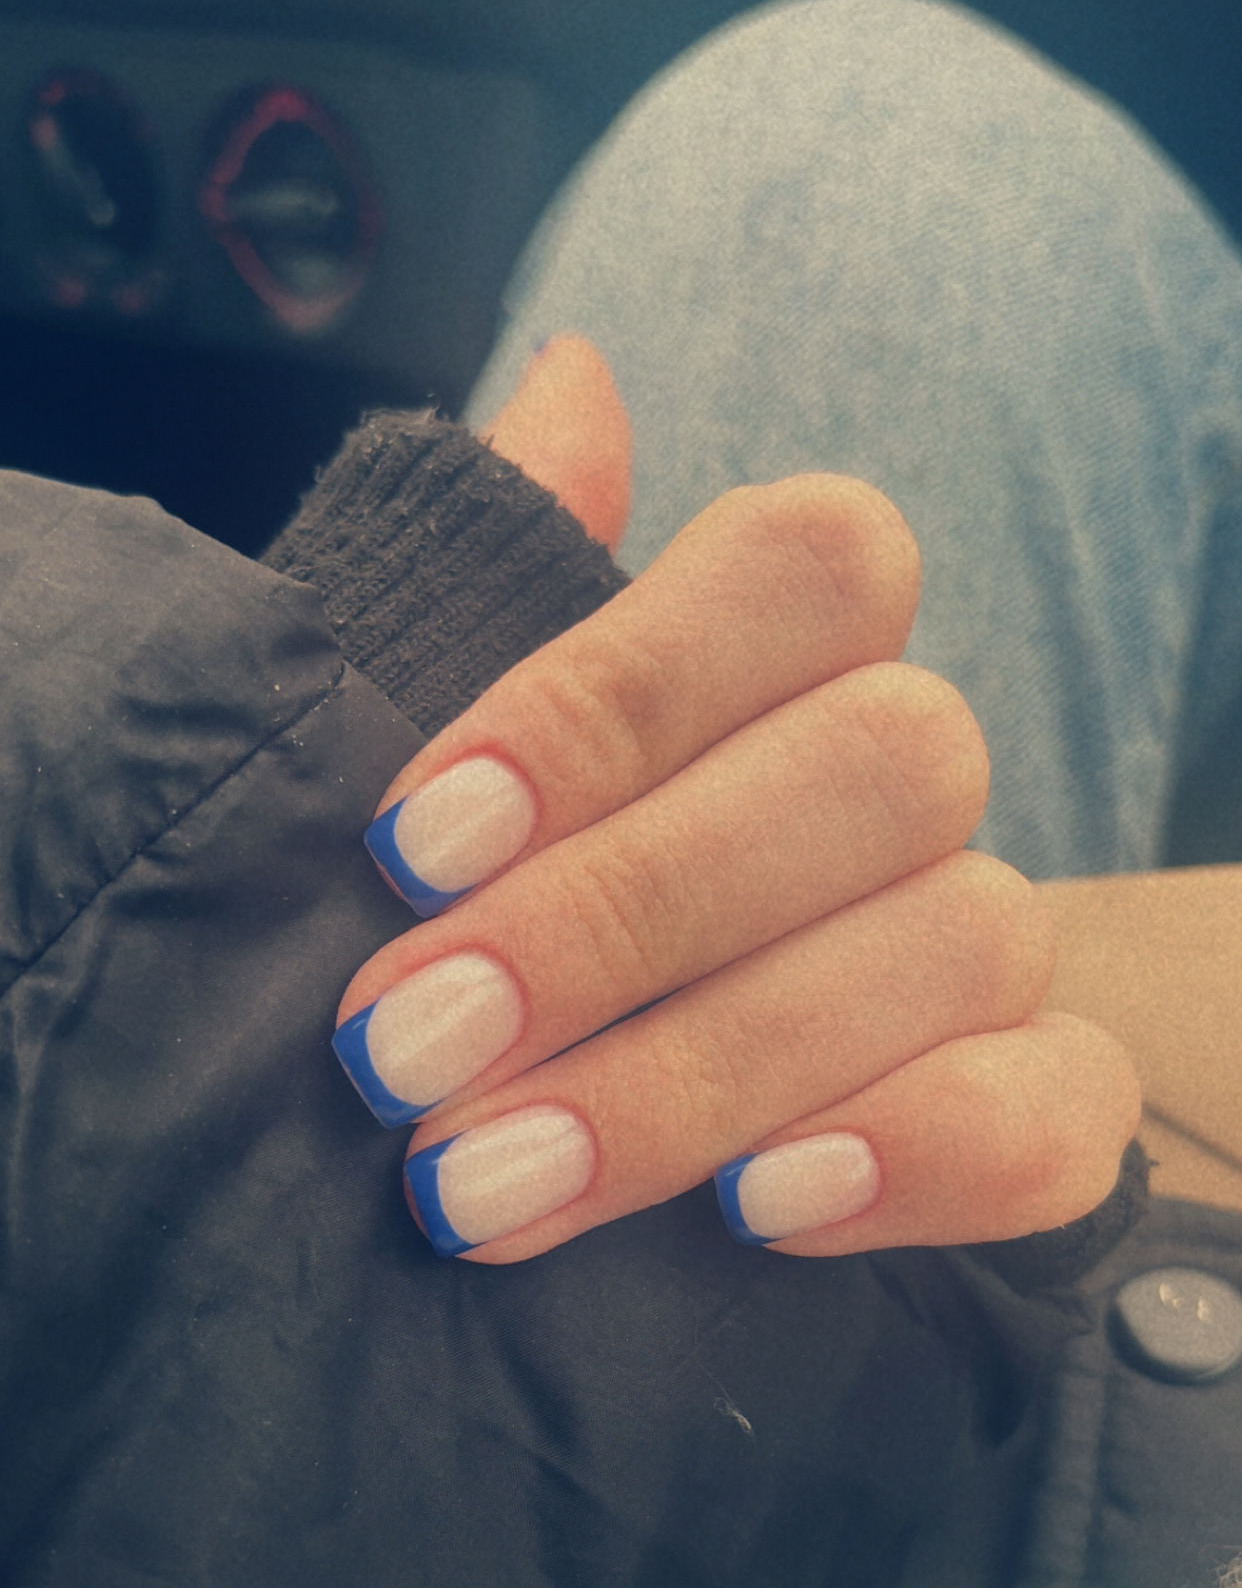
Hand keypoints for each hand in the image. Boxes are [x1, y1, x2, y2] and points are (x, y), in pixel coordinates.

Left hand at [334, 339, 1140, 1262]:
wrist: (524, 1115)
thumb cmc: (459, 916)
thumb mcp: (428, 753)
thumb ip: (493, 573)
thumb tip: (571, 377)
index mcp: (786, 650)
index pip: (807, 566)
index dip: (615, 695)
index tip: (407, 840)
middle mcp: (908, 774)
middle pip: (882, 760)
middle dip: (623, 917)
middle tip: (403, 1046)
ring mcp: (985, 937)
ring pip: (963, 938)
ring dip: (707, 1071)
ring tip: (481, 1180)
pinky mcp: (1035, 1103)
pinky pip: (1061, 1113)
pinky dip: (919, 1154)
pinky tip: (756, 1210)